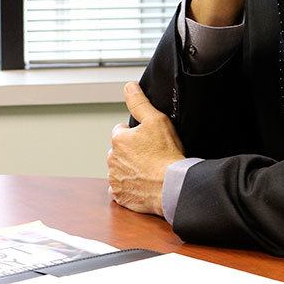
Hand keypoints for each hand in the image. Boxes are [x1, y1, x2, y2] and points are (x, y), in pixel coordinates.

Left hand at [107, 82, 184, 215]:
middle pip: (120, 150)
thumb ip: (139, 102)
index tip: (148, 139)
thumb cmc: (166, 153)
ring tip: (150, 169)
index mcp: (118, 140)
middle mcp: (112, 159)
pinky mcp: (120, 196)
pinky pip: (120, 189)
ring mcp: (115, 179)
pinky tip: (142, 183)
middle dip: (131, 151)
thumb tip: (128, 87)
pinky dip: (128, 186)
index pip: (121, 130)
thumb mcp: (156, 120)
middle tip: (151, 154)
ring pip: (119, 169)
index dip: (136, 132)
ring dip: (130, 168)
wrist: (171, 185)